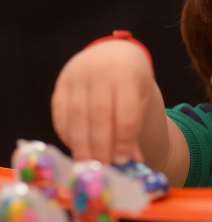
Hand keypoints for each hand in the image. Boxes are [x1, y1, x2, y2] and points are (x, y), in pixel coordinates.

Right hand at [51, 40, 154, 163]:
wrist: (113, 53)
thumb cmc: (131, 80)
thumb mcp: (141, 99)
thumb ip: (135, 129)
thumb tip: (133, 162)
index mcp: (128, 76)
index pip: (126, 114)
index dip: (123, 141)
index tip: (122, 161)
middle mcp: (101, 73)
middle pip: (99, 117)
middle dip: (101, 147)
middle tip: (103, 168)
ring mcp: (78, 76)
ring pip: (77, 116)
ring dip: (82, 144)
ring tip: (88, 164)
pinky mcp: (61, 83)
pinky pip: (61, 113)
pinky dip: (67, 133)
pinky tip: (75, 147)